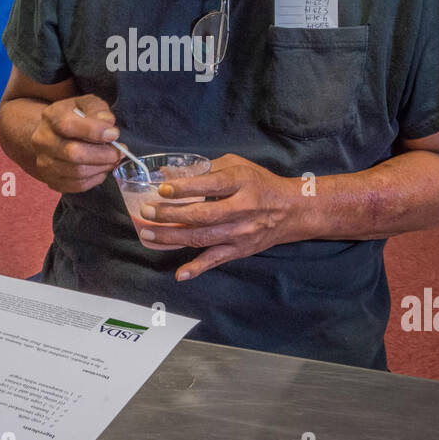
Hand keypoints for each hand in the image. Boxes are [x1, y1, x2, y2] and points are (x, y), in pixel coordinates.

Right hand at [31, 94, 121, 193]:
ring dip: (102, 167)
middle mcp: (43, 141)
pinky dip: (95, 179)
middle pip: (73, 153)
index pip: (67, 125)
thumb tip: (107, 123)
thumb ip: (97, 109)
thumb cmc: (74, 117)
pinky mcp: (52, 181)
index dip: (94, 131)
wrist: (54, 135)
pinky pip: (78, 185)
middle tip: (120, 152)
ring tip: (113, 159)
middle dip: (103, 154)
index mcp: (50, 117)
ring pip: (78, 172)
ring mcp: (45, 163)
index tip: (114, 134)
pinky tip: (101, 169)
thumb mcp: (85, 104)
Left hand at [134, 154, 301, 279]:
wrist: (291, 210)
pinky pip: (216, 260)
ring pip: (203, 238)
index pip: (209, 186)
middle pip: (202, 215)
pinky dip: (197, 268)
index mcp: (240, 183)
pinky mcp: (239, 249)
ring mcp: (240, 232)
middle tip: (147, 212)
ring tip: (149, 234)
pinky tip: (180, 274)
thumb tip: (172, 174)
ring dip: (172, 238)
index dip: (184, 188)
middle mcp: (241, 209)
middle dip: (170, 215)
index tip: (162, 189)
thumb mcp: (238, 166)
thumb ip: (207, 169)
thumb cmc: (259, 183)